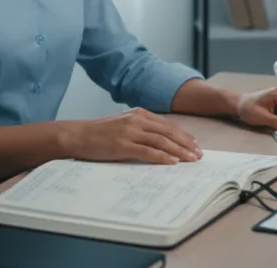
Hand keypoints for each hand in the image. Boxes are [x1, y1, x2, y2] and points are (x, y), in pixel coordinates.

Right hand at [58, 108, 202, 164]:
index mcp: (139, 113)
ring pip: (162, 141)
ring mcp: (130, 132)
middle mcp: (137, 120)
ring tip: (191, 160)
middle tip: (199, 154)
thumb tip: (160, 140)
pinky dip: (163, 157)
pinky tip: (173, 162)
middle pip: (168, 132)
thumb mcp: (122, 124)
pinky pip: (148, 152)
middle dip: (186, 143)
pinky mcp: (123, 145)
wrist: (77, 135)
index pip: (167, 125)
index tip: (195, 144)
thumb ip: (140, 128)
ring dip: (179, 151)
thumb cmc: (99, 133)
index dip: (183, 135)